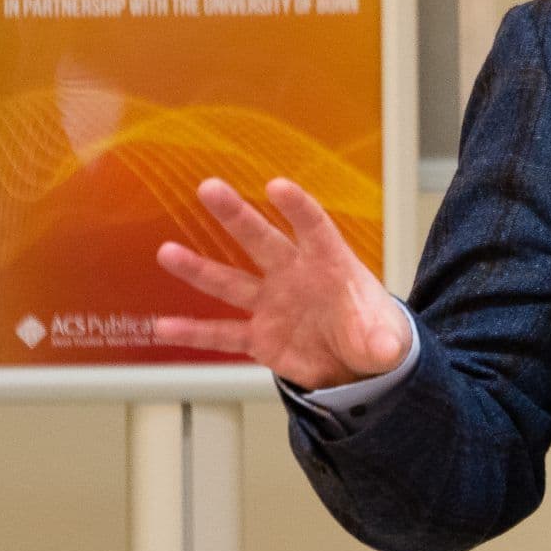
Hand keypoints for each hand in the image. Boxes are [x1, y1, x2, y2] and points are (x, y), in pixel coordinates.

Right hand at [152, 177, 410, 389]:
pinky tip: (164, 327)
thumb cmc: (371, 333)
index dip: (298, 208)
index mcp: (329, 265)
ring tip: (167, 252)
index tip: (278, 186)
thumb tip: (386, 347)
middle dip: (237, 215)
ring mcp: (272, 304)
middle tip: (209, 188)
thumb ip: (384, 342)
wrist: (357, 364)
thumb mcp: (385, 342)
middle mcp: (293, 275)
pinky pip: (222, 333)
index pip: (314, 229)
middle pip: (262, 240)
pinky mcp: (258, 336)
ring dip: (199, 268)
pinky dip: (194, 332)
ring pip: (230, 282)